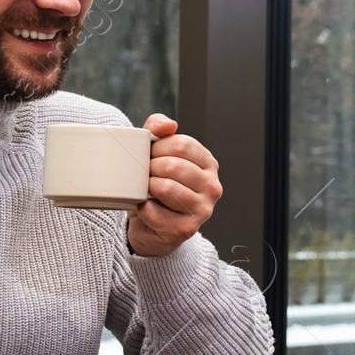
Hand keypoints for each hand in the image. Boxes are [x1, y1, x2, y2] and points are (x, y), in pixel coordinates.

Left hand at [128, 114, 221, 256]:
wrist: (153, 227)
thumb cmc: (156, 185)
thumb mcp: (157, 152)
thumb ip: (159, 128)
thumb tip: (168, 124)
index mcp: (208, 164)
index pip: (182, 144)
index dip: (157, 147)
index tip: (149, 155)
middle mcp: (212, 187)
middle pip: (173, 165)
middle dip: (150, 168)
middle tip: (144, 174)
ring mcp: (202, 209)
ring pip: (165, 188)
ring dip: (146, 188)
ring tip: (146, 190)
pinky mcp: (185, 229)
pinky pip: (153, 211)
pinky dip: (142, 208)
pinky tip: (146, 209)